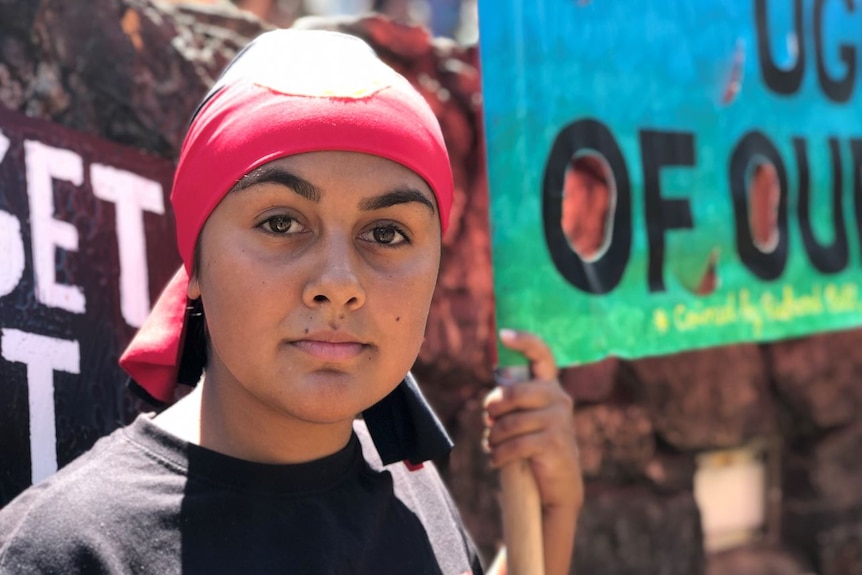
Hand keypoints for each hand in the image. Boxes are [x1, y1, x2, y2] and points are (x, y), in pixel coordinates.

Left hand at [484, 329, 582, 574]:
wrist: (557, 487)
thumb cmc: (534, 449)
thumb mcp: (526, 420)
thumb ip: (513, 403)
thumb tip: (492, 401)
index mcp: (550, 388)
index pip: (542, 355)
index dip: (524, 341)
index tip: (503, 335)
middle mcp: (559, 399)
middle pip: (513, 392)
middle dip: (493, 407)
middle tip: (490, 421)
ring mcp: (559, 421)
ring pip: (509, 422)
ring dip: (495, 438)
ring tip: (495, 447)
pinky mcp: (555, 443)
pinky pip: (515, 444)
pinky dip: (499, 455)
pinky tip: (498, 461)